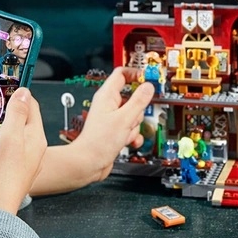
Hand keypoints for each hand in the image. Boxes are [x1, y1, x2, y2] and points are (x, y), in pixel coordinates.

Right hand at [0, 88, 46, 213]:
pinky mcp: (4, 180)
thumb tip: (25, 92)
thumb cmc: (1, 174)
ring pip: (0, 146)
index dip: (18, 95)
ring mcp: (18, 167)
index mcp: (35, 139)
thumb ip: (18, 113)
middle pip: (16, 126)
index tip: (3, 87)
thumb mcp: (10, 136)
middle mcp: (31, 153)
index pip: (32, 107)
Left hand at [30, 67, 154, 195]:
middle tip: (132, 117)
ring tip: (125, 132)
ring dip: (134, 126)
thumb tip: (149, 86)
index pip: (122, 74)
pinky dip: (132, 136)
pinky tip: (128, 141)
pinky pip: (131, 129)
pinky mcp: (115, 131)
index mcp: (107, 95)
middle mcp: (109, 105)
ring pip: (134, 115)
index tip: (148, 79)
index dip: (136, 74)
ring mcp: (112, 118)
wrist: (89, 163)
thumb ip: (139, 101)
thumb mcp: (125, 118)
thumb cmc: (99, 141)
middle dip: (137, 110)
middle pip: (132, 97)